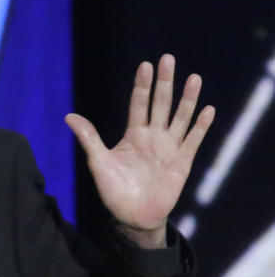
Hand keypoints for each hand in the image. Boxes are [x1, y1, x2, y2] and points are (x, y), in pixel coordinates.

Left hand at [65, 54, 214, 247]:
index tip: (146, 65)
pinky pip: (193, 141)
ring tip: (193, 78)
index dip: (142, 85)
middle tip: (168, 59)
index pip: (138, 104)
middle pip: (160, 104)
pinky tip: (208, 110)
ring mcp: (169, 148)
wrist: (132, 217)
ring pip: (180, 118)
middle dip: (165, 82)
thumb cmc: (114, 190)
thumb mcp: (98, 162)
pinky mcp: (182, 163)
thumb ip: (88, 138)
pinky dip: (200, 126)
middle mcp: (153, 137)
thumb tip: (69, 116)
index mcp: (133, 135)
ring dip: (187, 99)